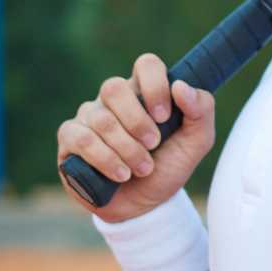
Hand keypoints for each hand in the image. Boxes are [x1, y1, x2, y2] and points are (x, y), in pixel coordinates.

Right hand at [56, 53, 215, 222]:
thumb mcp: (197, 141)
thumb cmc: (169, 166)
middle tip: (154, 144)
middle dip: (137, 121)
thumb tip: (180, 86)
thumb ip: (201, 109)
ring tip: (143, 168)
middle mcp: (114, 99)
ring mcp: (89, 117)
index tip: (164, 116)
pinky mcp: (70, 139)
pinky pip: (80, 138)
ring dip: (126, 148)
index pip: (146, 64)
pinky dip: (104, 158)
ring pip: (100, 119)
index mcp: (145, 91)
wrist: (145, 206)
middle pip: (114, 87)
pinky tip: (121, 174)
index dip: (155, 86)